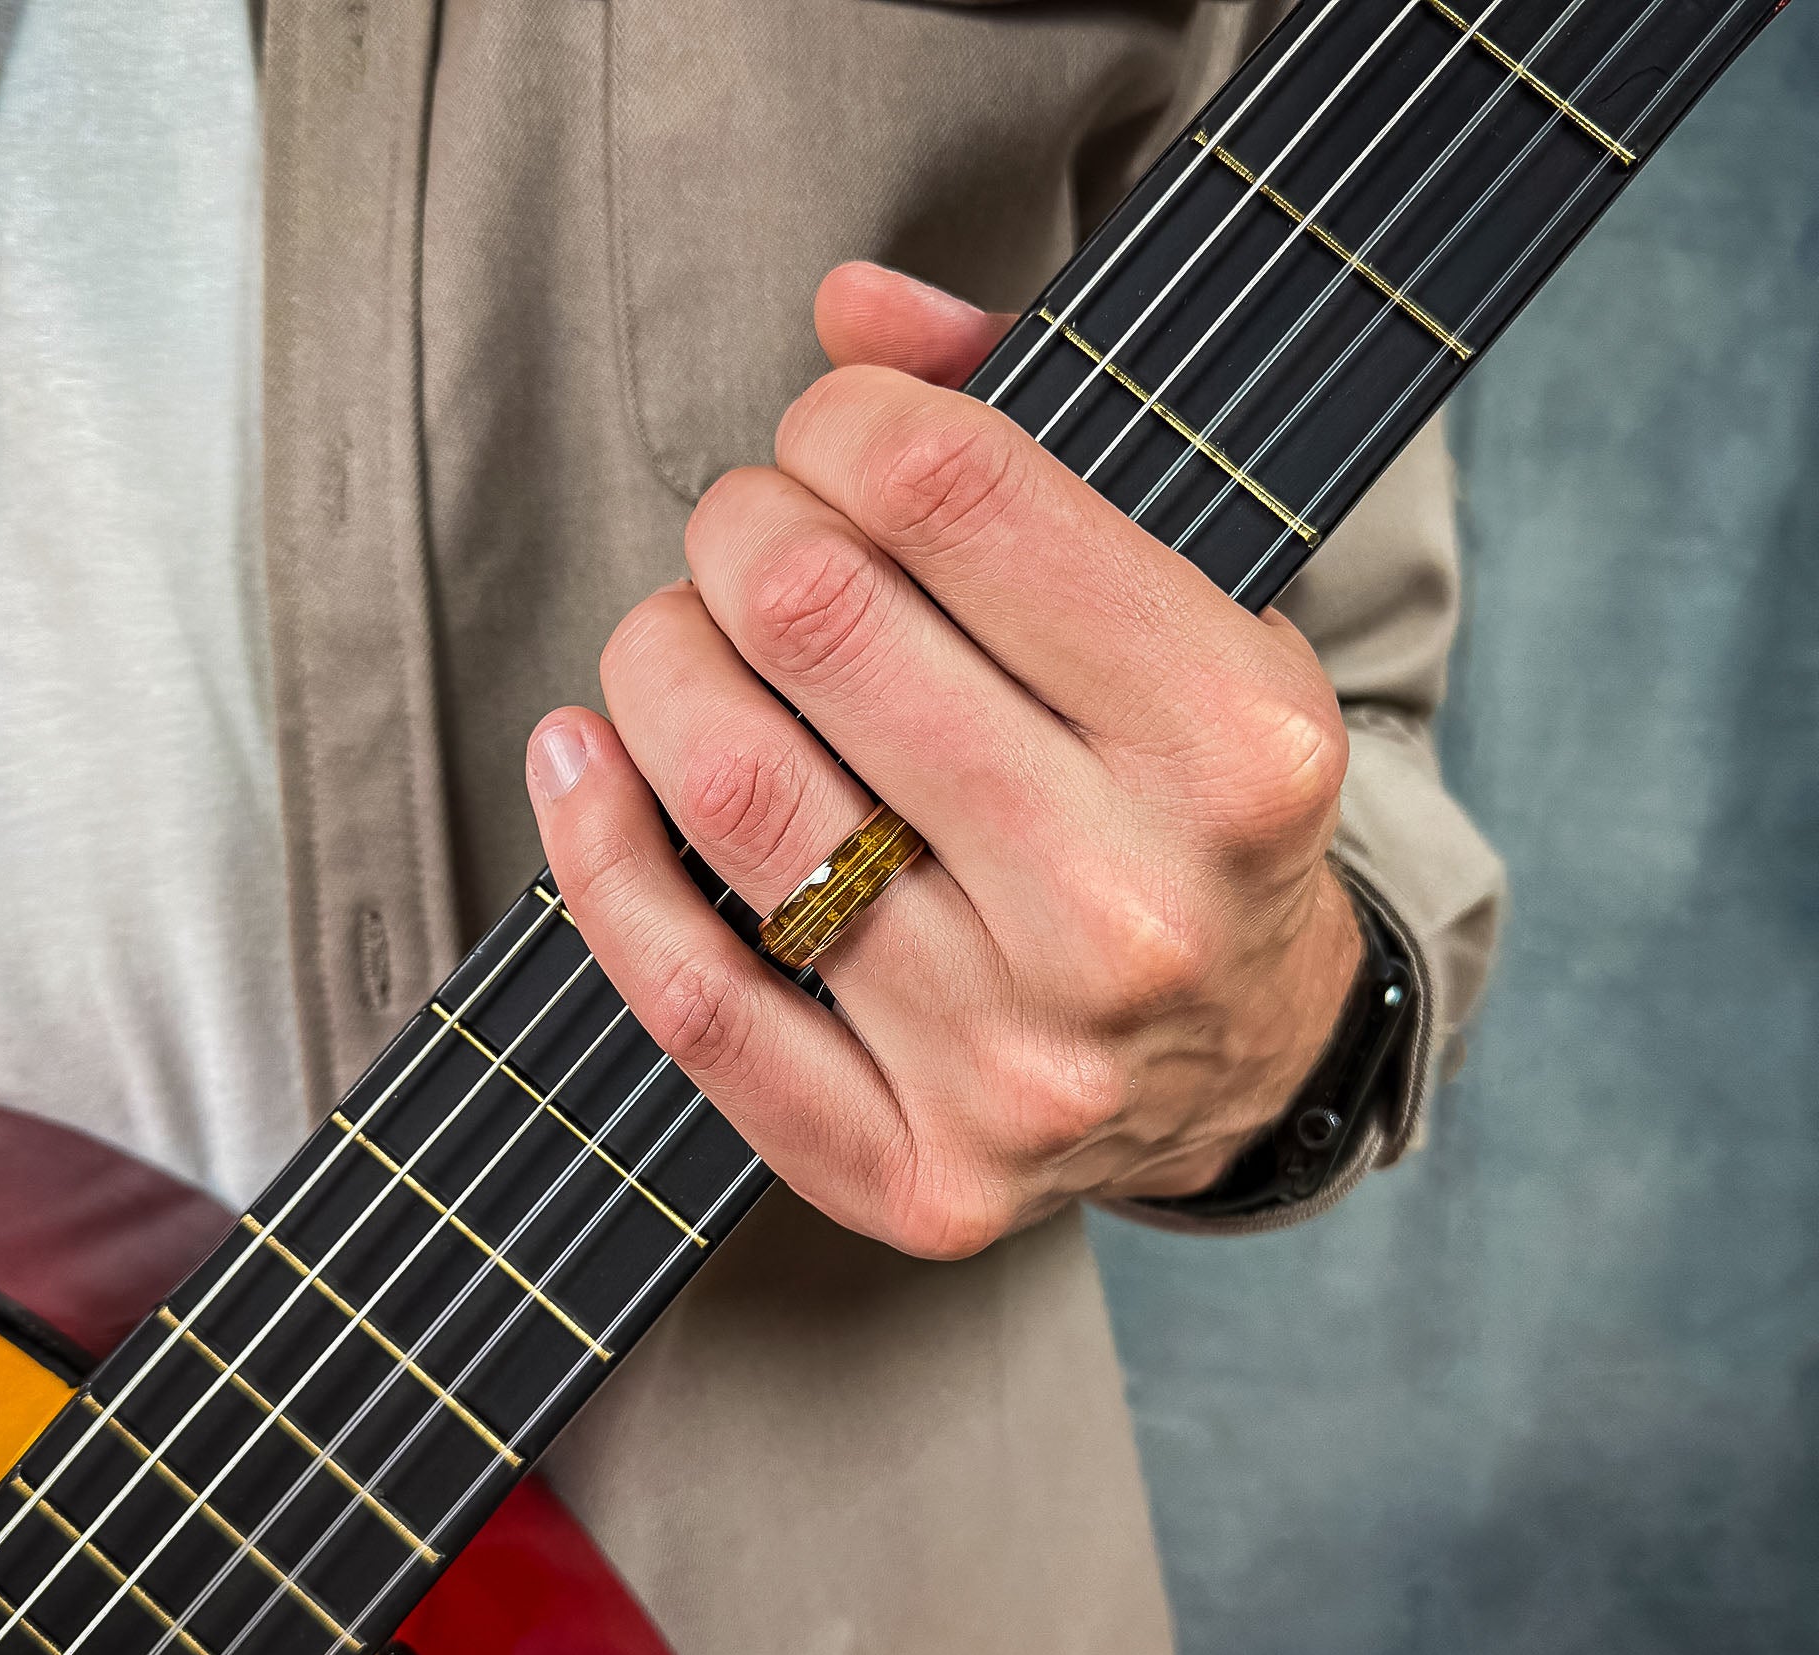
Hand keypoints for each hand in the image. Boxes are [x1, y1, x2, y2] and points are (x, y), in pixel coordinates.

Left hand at [525, 263, 1362, 1257]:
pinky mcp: (919, 1174)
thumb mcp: (1189, 602)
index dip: (838, 420)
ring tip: (688, 648)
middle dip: (738, 531)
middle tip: (753, 545)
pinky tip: (583, 760)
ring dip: (655, 664)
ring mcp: (1018, 1064)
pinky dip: (592, 850)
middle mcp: (1131, 911)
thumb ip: (1028, 434)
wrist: (1244, 1061)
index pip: (951, 489)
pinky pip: (688, 997)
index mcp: (1235, 744)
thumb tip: (853, 307)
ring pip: (726, 789)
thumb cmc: (1188, 807)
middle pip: (811, 619)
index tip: (829, 440)